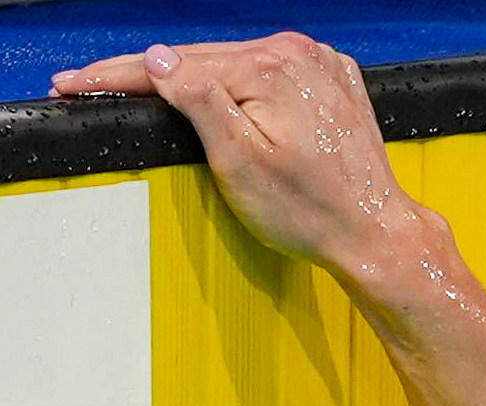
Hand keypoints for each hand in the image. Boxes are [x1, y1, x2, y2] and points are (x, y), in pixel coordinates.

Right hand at [51, 34, 423, 278]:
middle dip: (149, 73)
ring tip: (140, 86)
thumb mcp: (238, 160)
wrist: (375, 235)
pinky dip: (241, 83)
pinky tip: (214, 91)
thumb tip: (158, 59)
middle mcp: (299, 55)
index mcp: (271, 68)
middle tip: (90, 82)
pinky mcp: (334, 85)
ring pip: (236, 64)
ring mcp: (321, 67)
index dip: (118, 75)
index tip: (75, 82)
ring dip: (194, 77)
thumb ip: (197, 101)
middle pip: (204, 59)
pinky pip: (272, 74)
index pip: (175, 64)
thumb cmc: (312, 211)